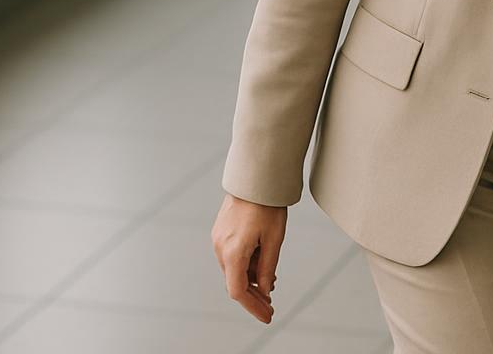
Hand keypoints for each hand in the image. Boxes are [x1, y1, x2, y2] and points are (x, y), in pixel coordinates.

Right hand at [212, 193, 285, 322]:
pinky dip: (245, 264)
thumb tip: (265, 289)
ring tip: (271, 281)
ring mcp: (218, 239)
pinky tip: (260, 264)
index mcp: (233, 252)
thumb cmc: (267, 205)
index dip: (253, 307)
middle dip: (253, 295)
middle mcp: (220, 248)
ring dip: (250, 278)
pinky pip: (231, 255)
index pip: (239, 291)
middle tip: (270, 305)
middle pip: (235, 282)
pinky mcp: (220, 231)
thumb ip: (268, 267)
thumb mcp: (274, 239)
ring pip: (233, 269)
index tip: (266, 316)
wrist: (255, 177)